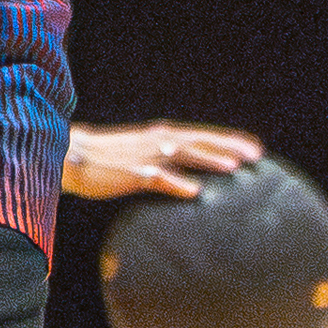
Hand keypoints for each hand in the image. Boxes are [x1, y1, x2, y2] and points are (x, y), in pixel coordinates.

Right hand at [63, 122, 264, 199]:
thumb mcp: (142, 157)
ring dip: (208, 159)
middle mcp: (157, 141)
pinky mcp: (132, 174)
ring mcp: (146, 156)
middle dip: (229, 146)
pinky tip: (193, 190)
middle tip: (257, 154)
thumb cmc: (107, 159)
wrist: (70, 155)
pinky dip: (175, 182)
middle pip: (200, 141)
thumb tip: (193, 182)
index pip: (201, 136)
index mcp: (160, 136)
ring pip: (183, 154)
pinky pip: (157, 178)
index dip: (228, 140)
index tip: (254, 147)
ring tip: (234, 166)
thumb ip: (167, 166)